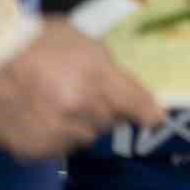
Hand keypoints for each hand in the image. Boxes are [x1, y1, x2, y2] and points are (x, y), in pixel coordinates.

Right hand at [0, 19, 164, 159]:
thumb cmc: (34, 42)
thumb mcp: (80, 40)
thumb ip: (106, 66)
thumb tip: (125, 87)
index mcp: (94, 78)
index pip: (136, 104)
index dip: (147, 111)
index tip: (154, 118)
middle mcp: (79, 109)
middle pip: (111, 120)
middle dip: (104, 108)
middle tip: (84, 92)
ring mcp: (55, 132)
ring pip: (86, 136)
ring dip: (81, 123)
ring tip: (59, 102)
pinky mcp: (34, 149)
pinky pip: (60, 147)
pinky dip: (57, 135)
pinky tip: (42, 116)